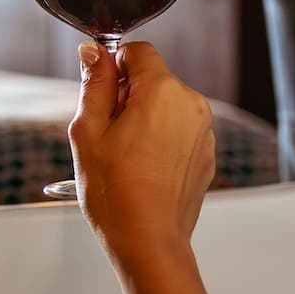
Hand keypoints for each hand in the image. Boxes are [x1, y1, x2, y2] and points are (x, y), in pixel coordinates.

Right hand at [69, 40, 215, 267]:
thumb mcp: (88, 131)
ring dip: (145, 119)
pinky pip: (179, 132)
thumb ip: (94, 84)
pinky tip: (144, 170)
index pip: (138, 51)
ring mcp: (203, 131)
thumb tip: (95, 52)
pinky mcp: (206, 155)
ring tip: (126, 157)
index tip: (100, 92)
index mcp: (161, 91)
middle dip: (128, 97)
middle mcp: (191, 104)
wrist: (148, 242)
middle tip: (108, 135)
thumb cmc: (115, 193)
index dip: (114, 66)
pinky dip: (161, 141)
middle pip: (153, 79)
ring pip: (166, 107)